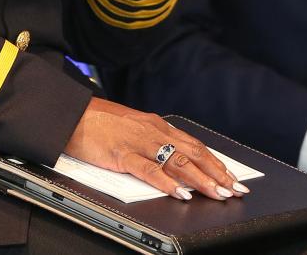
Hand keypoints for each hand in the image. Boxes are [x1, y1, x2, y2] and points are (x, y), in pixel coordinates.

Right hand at [64, 98, 244, 200]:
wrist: (72, 114)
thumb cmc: (99, 122)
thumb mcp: (133, 127)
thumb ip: (152, 141)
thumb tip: (172, 160)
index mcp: (157, 125)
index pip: (194, 145)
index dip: (214, 161)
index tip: (230, 176)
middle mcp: (153, 131)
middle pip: (192, 153)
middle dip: (216, 172)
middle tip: (234, 188)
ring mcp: (139, 142)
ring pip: (178, 161)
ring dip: (200, 179)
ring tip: (217, 192)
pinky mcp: (122, 154)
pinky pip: (149, 169)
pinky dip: (167, 182)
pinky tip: (180, 192)